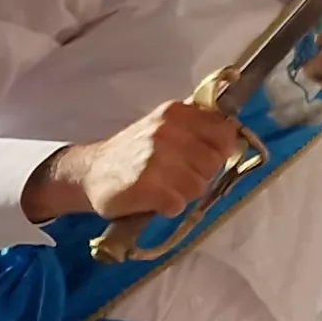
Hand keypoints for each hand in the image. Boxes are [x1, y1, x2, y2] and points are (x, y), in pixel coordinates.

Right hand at [23, 101, 246, 223]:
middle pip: (213, 163)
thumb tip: (232, 135)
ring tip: (164, 188)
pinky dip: (168, 207)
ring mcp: (157, 159)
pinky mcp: (146, 187)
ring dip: (184, 194)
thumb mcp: (164, 125)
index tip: (207, 157)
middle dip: (201, 174)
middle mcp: (167, 131)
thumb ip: (196, 126)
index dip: (220, 150)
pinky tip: (153, 200)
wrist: (89, 172)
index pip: (224, 132)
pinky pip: (177, 205)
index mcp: (176, 112)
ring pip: (198, 186)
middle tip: (178, 176)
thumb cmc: (133, 151)